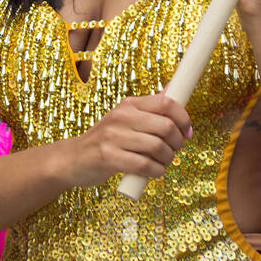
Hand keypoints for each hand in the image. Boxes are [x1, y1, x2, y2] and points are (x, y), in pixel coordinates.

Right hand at [67, 92, 193, 187]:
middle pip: (166, 126)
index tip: (187, 131)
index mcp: (129, 104)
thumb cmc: (105, 140)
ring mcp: (113, 136)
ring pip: (157, 147)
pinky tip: (154, 172)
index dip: (183, 118)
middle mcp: (121, 117)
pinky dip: (155, 171)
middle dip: (177, 142)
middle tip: (174, 150)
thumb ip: (149, 108)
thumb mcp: (125, 118)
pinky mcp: (108, 157)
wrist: (73, 159)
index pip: (166, 103)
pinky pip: (144, 165)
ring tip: (163, 162)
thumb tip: (173, 89)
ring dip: (167, 159)